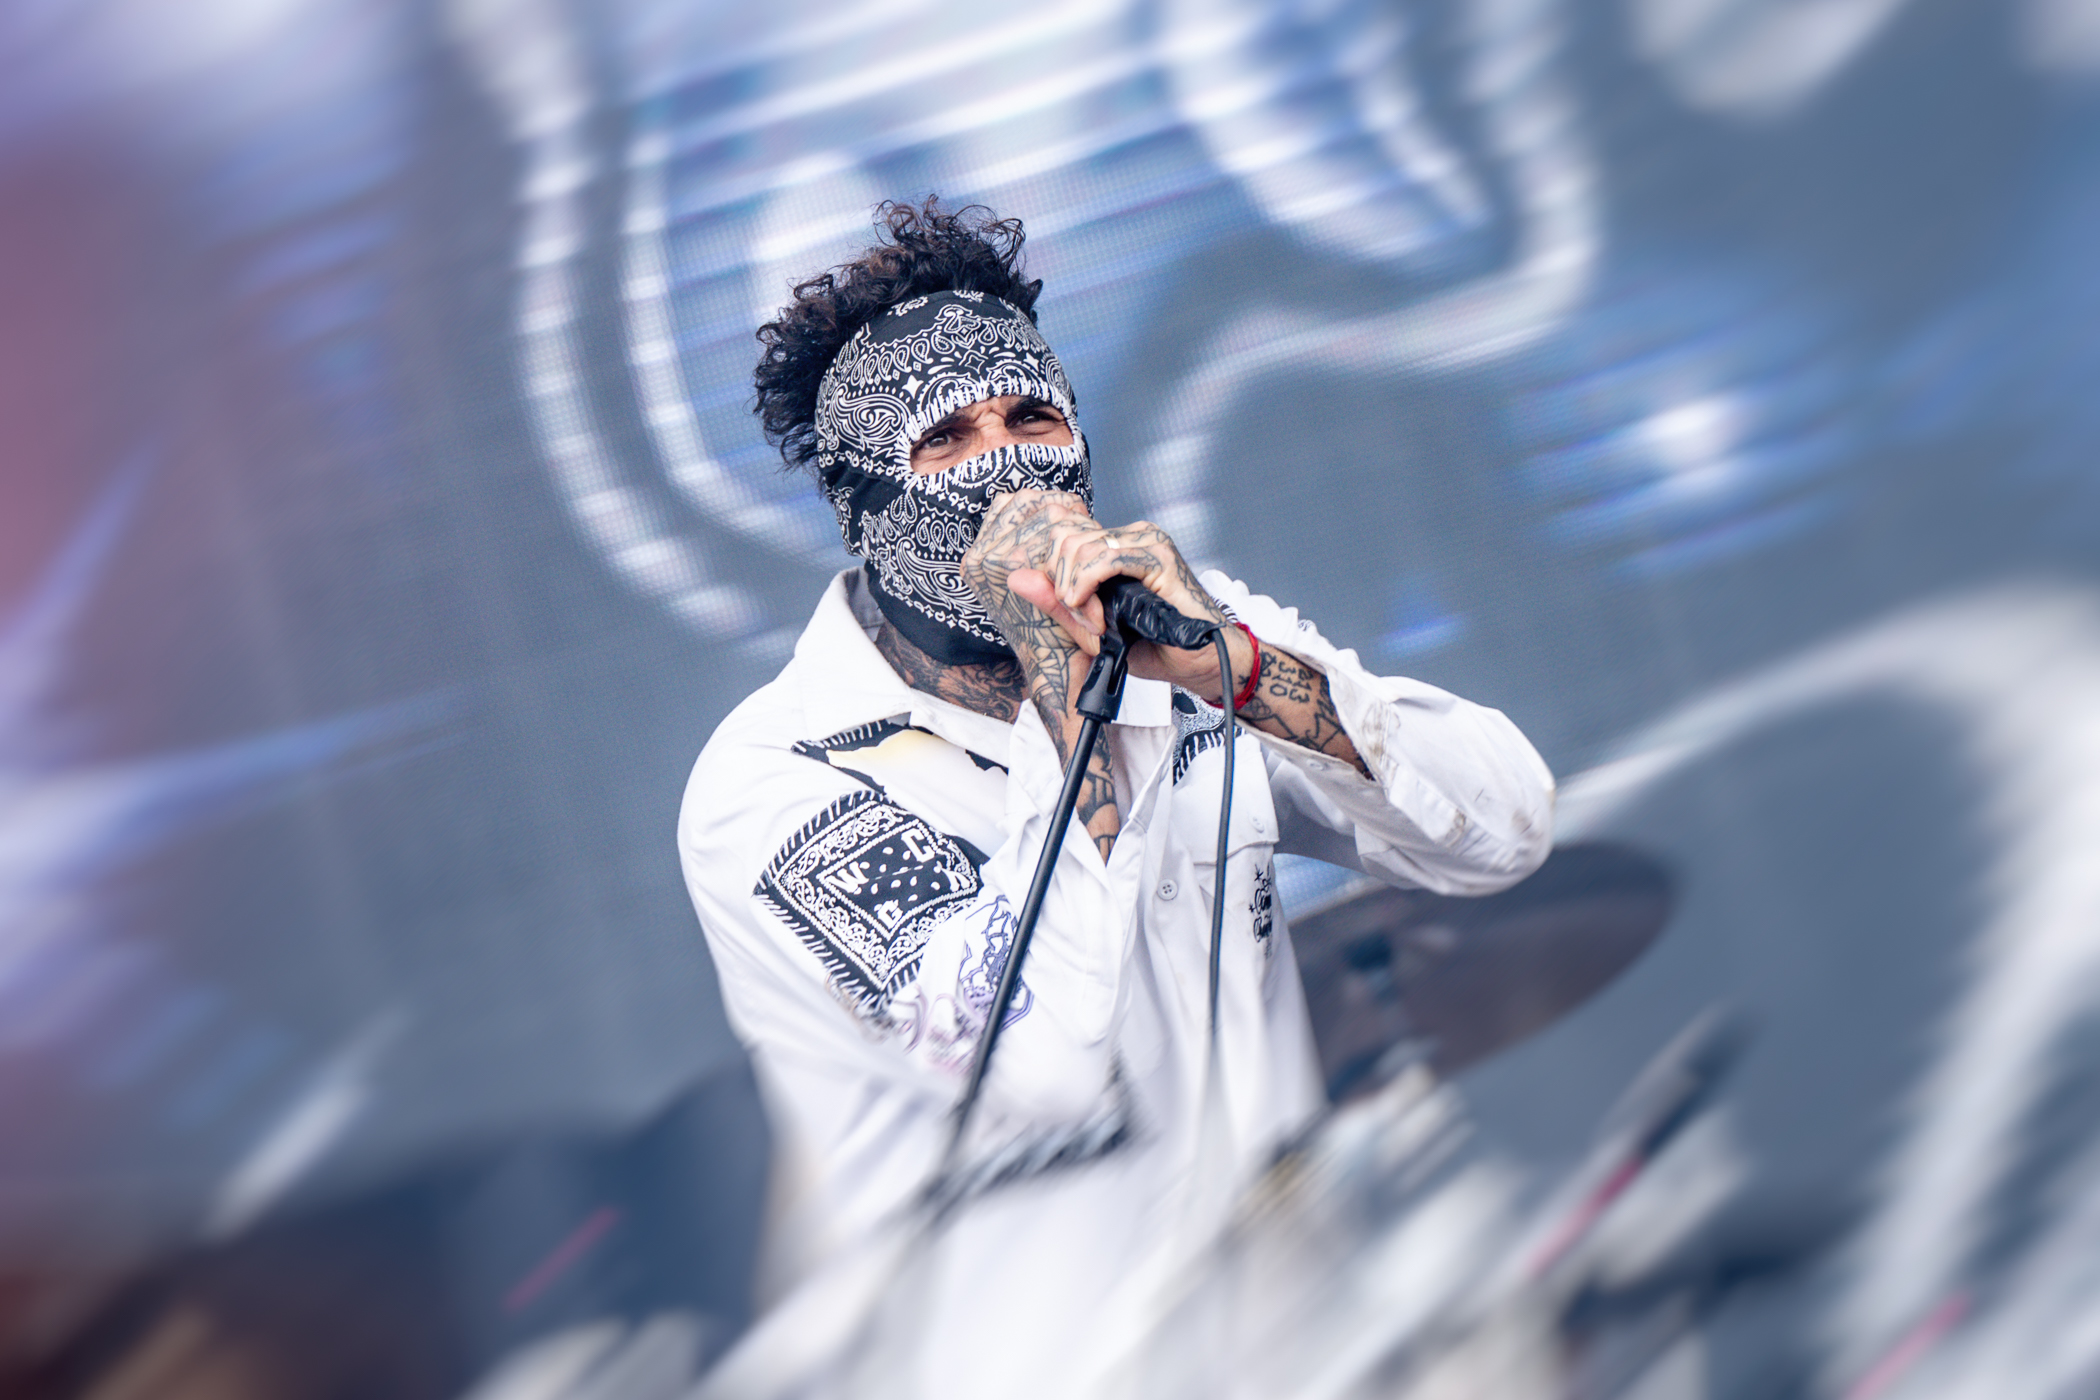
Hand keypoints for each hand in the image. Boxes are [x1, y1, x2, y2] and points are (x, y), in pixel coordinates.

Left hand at [984, 497, 1253, 700]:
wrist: (1202, 660)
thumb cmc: (1154, 645)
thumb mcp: (1090, 628)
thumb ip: (1057, 603)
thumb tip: (1016, 578)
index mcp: (1112, 546)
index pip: (1057, 536)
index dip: (1046, 574)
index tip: (1058, 610)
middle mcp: (1127, 535)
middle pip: (1061, 535)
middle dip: (1057, 581)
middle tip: (1078, 622)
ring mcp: (1144, 540)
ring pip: (1077, 544)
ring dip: (1073, 590)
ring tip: (1092, 626)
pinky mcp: (1158, 555)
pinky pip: (1103, 558)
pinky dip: (1087, 586)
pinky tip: (1088, 610)